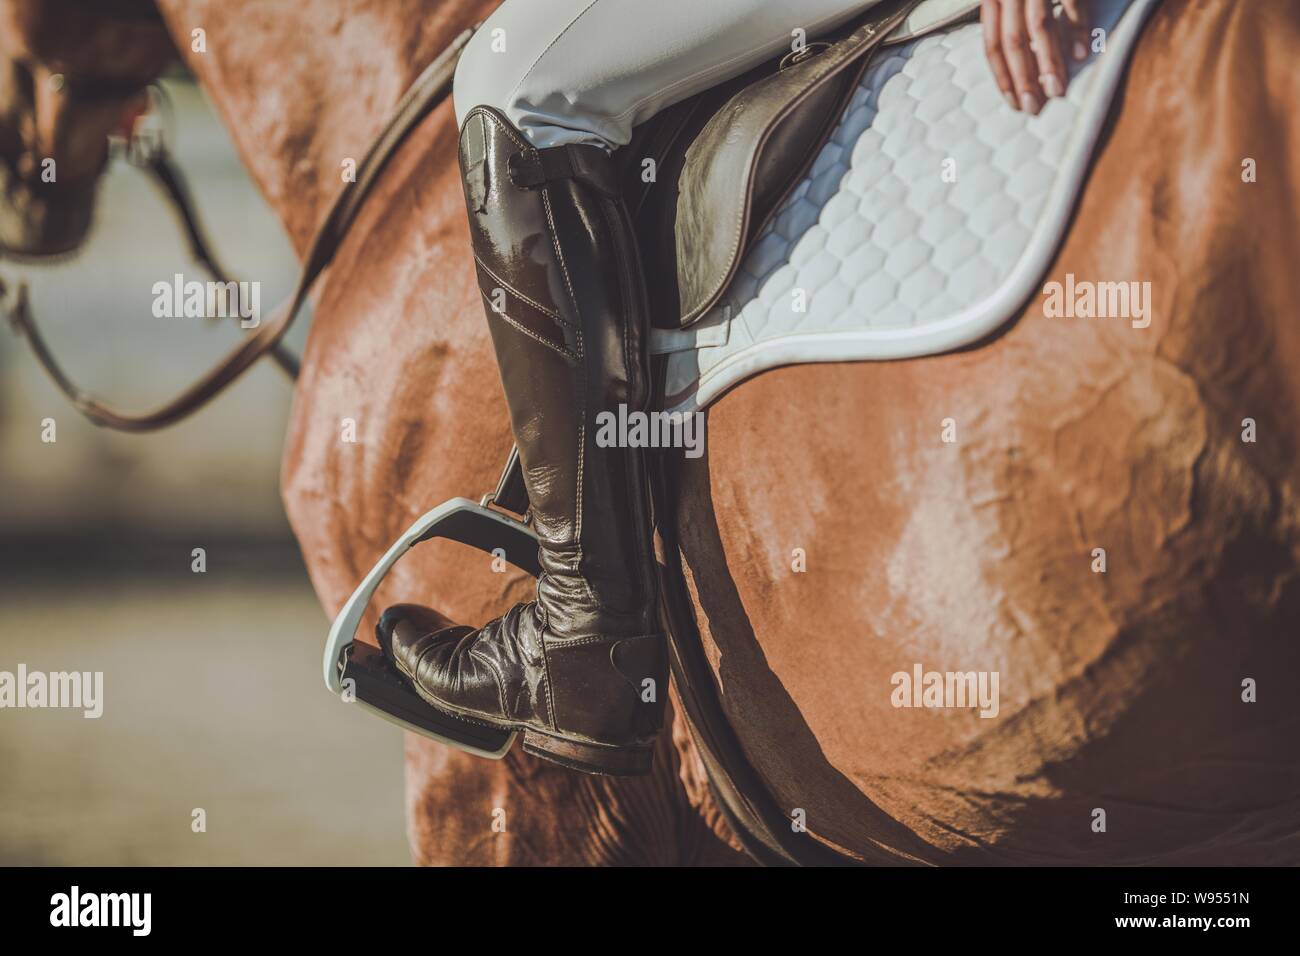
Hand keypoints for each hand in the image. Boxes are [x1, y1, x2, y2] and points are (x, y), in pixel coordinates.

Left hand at [982, 0, 1089, 114]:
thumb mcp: (1011, 1)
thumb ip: (1011, 26)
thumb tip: (1020, 75)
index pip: (992, 46)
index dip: (1003, 77)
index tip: (1015, 104)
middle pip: (1013, 42)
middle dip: (1024, 78)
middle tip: (1034, 108)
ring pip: (1039, 26)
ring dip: (1048, 62)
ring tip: (1056, 91)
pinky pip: (1072, 2)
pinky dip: (1077, 29)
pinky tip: (1080, 55)